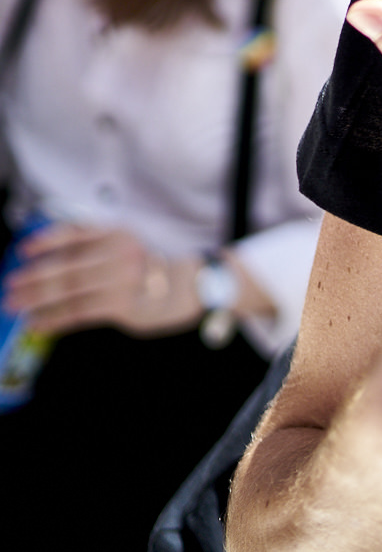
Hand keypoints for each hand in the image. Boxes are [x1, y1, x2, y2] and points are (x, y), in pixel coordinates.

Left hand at [2, 223, 202, 336]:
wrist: (190, 287)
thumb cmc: (154, 269)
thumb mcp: (129, 246)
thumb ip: (96, 248)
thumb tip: (51, 259)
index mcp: (119, 233)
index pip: (76, 233)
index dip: (47, 241)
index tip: (24, 250)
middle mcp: (119, 252)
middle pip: (66, 266)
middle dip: (33, 278)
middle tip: (11, 287)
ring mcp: (121, 278)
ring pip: (69, 290)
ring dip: (37, 300)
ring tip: (16, 306)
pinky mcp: (122, 304)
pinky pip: (79, 311)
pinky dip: (55, 318)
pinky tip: (39, 323)